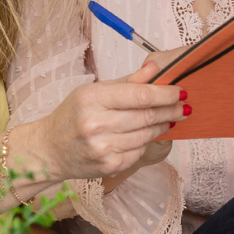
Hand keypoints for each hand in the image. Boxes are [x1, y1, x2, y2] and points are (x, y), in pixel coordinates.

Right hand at [15, 57, 189, 181]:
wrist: (49, 149)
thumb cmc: (72, 116)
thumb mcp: (94, 91)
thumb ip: (127, 81)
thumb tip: (154, 68)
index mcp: (92, 99)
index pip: (140, 95)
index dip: (166, 94)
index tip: (181, 91)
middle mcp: (96, 125)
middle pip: (147, 116)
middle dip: (170, 110)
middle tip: (184, 106)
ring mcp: (103, 148)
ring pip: (146, 135)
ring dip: (162, 126)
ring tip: (170, 118)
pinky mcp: (109, 166)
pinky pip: (139, 150)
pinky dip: (146, 141)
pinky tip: (146, 134)